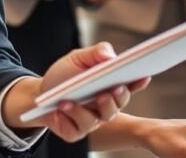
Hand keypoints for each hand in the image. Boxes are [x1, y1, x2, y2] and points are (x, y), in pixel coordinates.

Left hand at [3, 43, 149, 140]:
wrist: (40, 92)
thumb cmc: (64, 75)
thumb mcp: (78, 57)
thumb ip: (96, 52)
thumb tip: (110, 57)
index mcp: (110, 86)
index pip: (130, 85)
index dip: (138, 82)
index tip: (144, 76)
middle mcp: (105, 106)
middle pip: (117, 106)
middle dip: (114, 99)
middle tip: (107, 91)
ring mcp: (91, 121)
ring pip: (97, 119)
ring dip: (83, 110)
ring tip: (68, 101)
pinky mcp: (75, 132)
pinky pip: (76, 129)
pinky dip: (67, 118)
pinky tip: (59, 109)